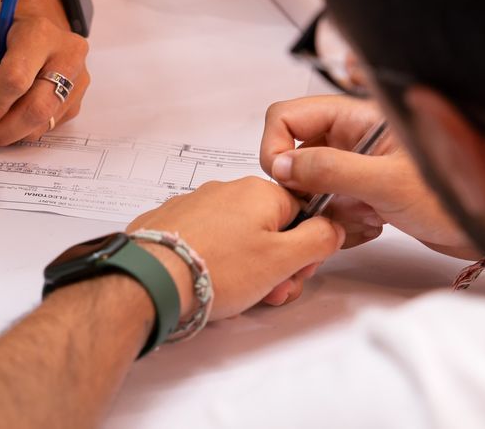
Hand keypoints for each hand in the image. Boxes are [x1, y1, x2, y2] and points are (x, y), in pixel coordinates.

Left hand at [0, 0, 89, 144]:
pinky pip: (51, 126)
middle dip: (4, 129)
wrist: (37, 22)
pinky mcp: (79, 99)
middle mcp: (67, 54)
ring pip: (44, 123)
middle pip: (37, 108)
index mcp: (38, 33)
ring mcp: (78, 78)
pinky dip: (26, 129)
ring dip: (14, 132)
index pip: (16, 78)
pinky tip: (15, 113)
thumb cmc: (3, 38)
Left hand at [127, 177, 345, 320]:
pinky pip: (208, 240)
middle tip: (268, 291)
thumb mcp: (283, 259)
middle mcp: (227, 190)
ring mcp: (196, 205)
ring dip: (248, 267)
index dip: (306, 250)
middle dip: (277, 264)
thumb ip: (318, 240)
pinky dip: (216, 260)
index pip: (303, 213)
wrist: (153, 278)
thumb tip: (332, 228)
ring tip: (237, 294)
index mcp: (259, 192)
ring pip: (239, 237)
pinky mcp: (173, 222)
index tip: (297, 274)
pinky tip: (209, 281)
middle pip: (270, 227)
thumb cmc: (216, 268)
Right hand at [260, 95, 478, 256]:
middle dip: (300, 185)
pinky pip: (329, 206)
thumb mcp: (386, 182)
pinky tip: (369, 229)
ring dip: (322, 209)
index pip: (290, 115)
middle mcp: (353, 137)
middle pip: (296, 151)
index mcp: (357, 117)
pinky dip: (338, 223)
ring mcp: (357, 166)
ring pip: (310, 184)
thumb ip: (329, 169)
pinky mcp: (364, 193)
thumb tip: (282, 165)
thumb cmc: (454, 196)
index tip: (284, 178)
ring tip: (358, 221)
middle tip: (319, 208)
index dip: (276, 144)